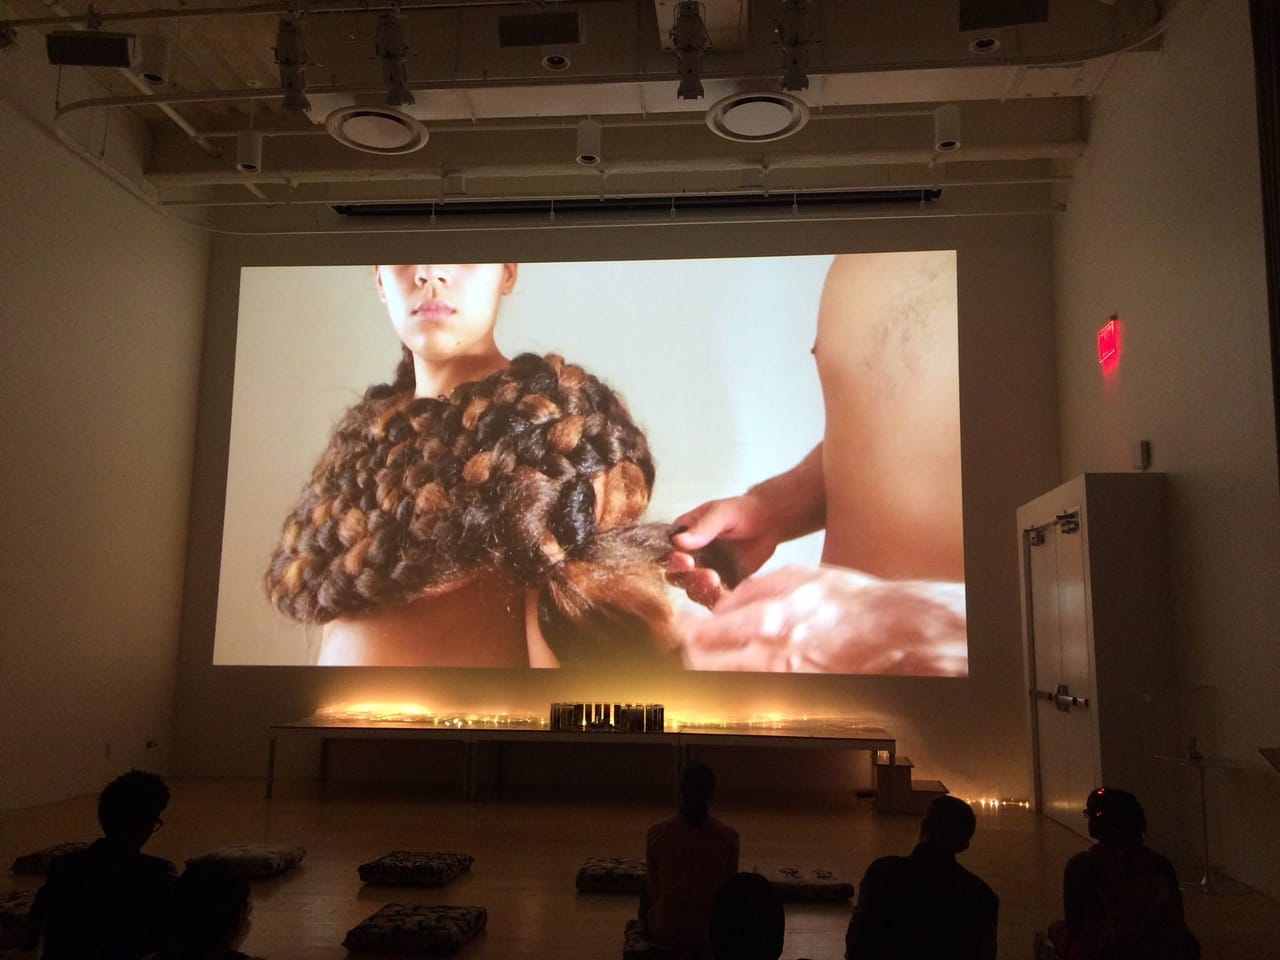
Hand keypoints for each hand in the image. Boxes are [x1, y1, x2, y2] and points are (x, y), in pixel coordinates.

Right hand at [667, 494, 782, 606]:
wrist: (769, 522)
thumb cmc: (742, 510)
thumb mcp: (722, 513)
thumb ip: (703, 528)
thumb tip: (678, 542)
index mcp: (682, 535)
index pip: (667, 552)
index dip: (672, 560)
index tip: (687, 560)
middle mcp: (689, 556)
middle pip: (677, 576)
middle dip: (690, 578)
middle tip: (709, 575)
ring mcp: (704, 572)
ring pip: (693, 589)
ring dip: (702, 590)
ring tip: (718, 582)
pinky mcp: (721, 585)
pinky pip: (713, 598)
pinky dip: (717, 599)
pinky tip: (726, 595)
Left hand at [676, 565, 966, 674]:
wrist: (890, 633)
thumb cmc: (848, 601)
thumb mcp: (796, 576)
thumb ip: (751, 590)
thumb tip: (719, 604)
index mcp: (766, 619)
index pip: (700, 635)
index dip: (679, 633)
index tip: (673, 628)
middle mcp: (770, 654)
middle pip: (703, 665)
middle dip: (686, 654)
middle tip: (681, 645)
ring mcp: (782, 678)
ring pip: (723, 680)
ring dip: (709, 669)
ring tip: (706, 657)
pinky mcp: (794, 692)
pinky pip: (752, 689)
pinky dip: (739, 680)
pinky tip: (741, 669)